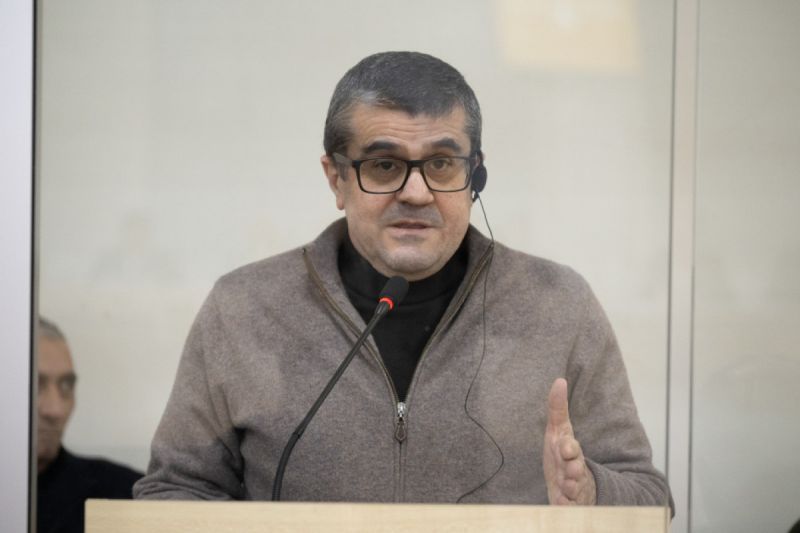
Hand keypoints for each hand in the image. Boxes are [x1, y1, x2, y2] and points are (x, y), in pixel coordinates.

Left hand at [543, 378, 595, 504]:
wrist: (571, 485)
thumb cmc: (562, 455)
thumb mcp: (558, 431)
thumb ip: (557, 408)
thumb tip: (559, 380)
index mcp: (571, 452)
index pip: (572, 448)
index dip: (569, 448)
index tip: (565, 446)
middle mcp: (575, 469)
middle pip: (576, 470)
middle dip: (574, 470)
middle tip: (570, 471)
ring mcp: (574, 488)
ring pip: (575, 490)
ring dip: (571, 490)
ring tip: (568, 489)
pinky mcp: (569, 504)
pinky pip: (568, 508)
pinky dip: (565, 508)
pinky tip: (562, 506)